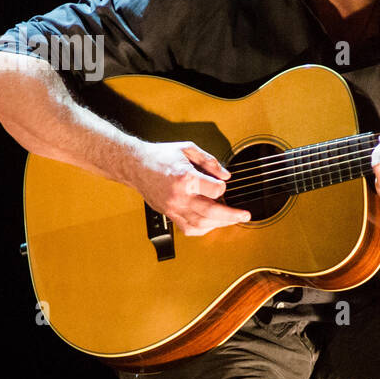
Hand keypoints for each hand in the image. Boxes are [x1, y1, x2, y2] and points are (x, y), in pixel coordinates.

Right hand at [127, 140, 249, 235]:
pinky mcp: (168, 214)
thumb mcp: (187, 149)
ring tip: (232, 219)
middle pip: (211, 212)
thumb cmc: (159, 156)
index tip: (222, 183)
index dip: (223, 187)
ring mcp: (172, 208)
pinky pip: (188, 229)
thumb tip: (226, 175)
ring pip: (201, 224)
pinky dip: (203, 229)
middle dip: (232, 215)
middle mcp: (179, 196)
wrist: (135, 165)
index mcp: (185, 178)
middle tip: (245, 215)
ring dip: (220, 224)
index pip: (215, 190)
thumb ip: (209, 161)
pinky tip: (212, 224)